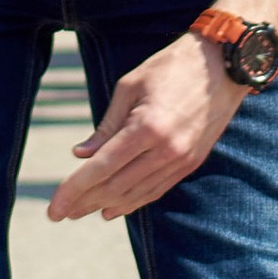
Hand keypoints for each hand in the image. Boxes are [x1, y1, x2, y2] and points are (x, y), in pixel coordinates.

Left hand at [46, 32, 242, 222]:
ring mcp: (182, 159)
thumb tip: (80, 155)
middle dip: (84, 202)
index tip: (54, 207)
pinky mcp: (192, 162)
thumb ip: (106, 126)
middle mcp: (166, 149)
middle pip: (116, 186)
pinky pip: (157, 189)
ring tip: (81, 212)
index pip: (101, 168)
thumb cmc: (170, 67)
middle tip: (60, 213)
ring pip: (136, 193)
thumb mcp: (129, 87)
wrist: (223, 64)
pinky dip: (134, 202)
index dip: (73, 190)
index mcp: (146, 127)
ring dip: (106, 205)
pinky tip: (114, 208)